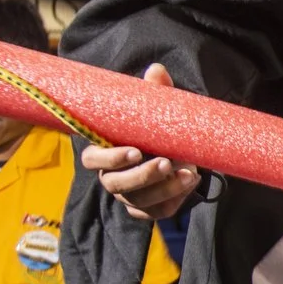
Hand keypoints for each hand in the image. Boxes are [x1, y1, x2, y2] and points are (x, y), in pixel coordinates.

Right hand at [79, 64, 199, 220]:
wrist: (176, 149)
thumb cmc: (154, 129)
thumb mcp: (154, 110)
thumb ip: (154, 93)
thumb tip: (156, 71)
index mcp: (104, 152)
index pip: (92, 160)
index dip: (110, 158)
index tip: (135, 151)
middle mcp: (112, 177)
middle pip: (116, 184)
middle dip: (142, 176)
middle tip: (166, 163)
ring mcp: (129, 196)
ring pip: (139, 201)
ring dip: (165, 188)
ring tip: (189, 174)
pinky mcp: (148, 209)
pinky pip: (157, 212)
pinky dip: (174, 201)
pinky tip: (190, 184)